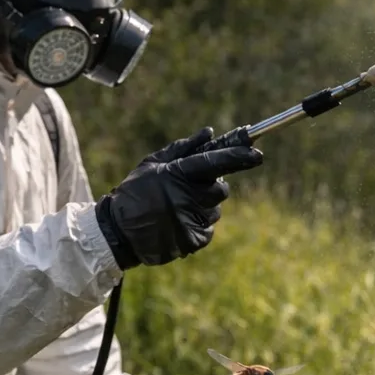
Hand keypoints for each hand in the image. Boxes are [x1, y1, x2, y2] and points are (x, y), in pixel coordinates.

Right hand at [95, 127, 262, 268]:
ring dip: (202, 208)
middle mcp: (186, 197)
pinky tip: (176, 223)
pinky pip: (208, 230)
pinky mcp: (193, 240)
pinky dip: (197, 226)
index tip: (257, 154)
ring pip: (214, 211)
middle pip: (221, 190)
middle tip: (191, 189)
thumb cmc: (136, 192)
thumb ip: (184, 148)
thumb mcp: (153, 164)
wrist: (118, 231)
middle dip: (212, 188)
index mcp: (178, 174)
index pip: (215, 162)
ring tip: (176, 209)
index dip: (238, 157)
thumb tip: (210, 133)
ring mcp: (190, 221)